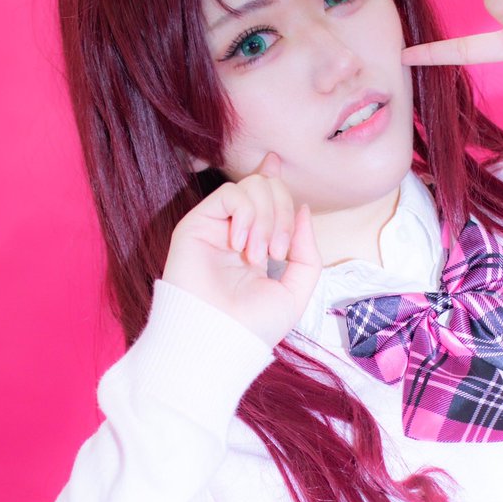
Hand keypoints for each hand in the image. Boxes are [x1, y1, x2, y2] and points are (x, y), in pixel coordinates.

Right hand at [162, 153, 320, 347]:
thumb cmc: (254, 325)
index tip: (276, 160)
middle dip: (283, 214)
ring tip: (257, 255)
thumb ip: (306, 251)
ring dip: (265, 219)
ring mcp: (215, 227)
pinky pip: (230, 194)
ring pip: (252, 187)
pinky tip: (240, 244)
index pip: (264, 199)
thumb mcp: (297, 289)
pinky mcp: (196, 225)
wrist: (220, 340)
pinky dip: (245, 214)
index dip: (272, 177)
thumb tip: (304, 210)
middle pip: (267, 188)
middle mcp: (234, 232)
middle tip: (277, 252)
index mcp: (256, 245)